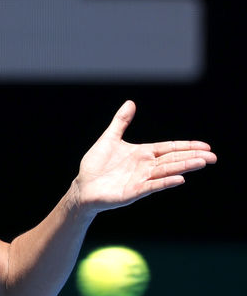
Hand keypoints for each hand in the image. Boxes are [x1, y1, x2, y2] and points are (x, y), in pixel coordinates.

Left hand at [74, 100, 216, 213]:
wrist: (83, 186)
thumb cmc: (95, 165)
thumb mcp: (109, 139)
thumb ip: (121, 122)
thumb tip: (131, 103)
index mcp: (142, 154)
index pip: (169, 148)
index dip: (187, 146)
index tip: (205, 146)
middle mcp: (145, 167)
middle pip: (173, 159)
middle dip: (192, 157)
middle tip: (213, 157)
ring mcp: (140, 180)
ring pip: (166, 171)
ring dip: (184, 167)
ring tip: (202, 163)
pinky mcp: (133, 192)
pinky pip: (151, 186)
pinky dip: (165, 182)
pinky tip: (179, 179)